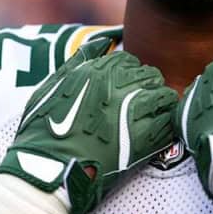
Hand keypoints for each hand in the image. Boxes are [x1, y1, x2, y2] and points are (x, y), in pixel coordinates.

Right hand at [0, 40, 177, 213]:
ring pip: (164, 95)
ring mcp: (131, 110)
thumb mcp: (51, 86)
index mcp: (95, 71)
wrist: (46, 171)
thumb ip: (78, 60)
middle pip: (149, 75)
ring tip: (150, 117)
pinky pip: (168, 121)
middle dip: (146, 87)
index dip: (127, 74)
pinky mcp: (143, 137)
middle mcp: (116, 85)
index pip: (127, 60)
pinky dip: (165, 125)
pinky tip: (156, 132)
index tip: (124, 88)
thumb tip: (102, 42)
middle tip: (139, 104)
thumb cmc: (44, 131)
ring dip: (159, 104)